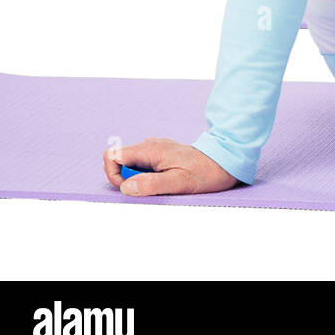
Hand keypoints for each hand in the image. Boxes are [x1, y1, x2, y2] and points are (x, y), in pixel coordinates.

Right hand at [103, 137, 239, 195]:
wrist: (222, 161)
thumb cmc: (203, 172)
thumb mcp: (178, 183)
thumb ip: (150, 184)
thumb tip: (126, 187)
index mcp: (150, 150)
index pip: (112, 154)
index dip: (112, 173)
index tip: (128, 187)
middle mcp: (149, 146)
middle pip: (118, 160)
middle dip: (124, 179)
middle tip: (147, 188)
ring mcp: (155, 149)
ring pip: (130, 164)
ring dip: (136, 178)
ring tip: (159, 185)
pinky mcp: (160, 154)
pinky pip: (142, 165)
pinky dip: (145, 176)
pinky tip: (162, 181)